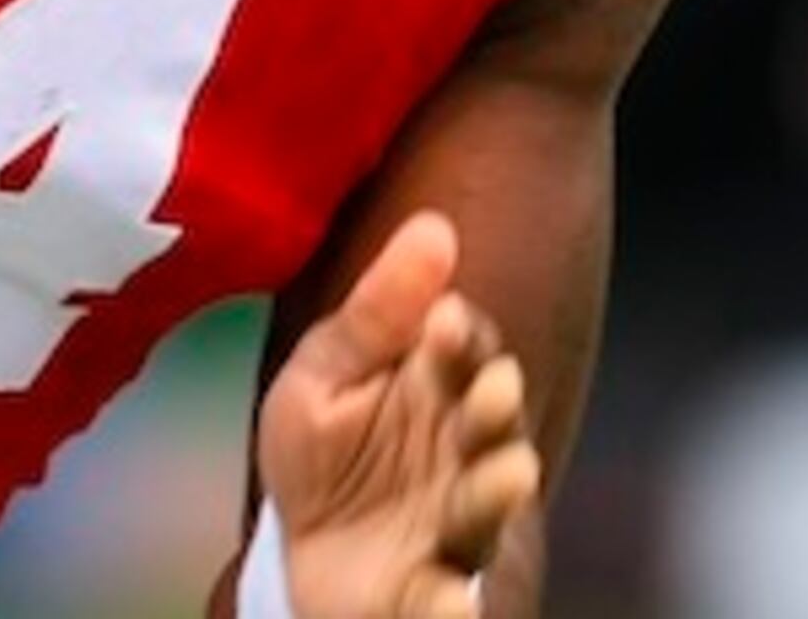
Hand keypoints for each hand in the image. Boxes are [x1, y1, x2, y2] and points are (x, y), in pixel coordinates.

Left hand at [257, 212, 541, 618]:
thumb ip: (375, 310)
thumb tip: (433, 225)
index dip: (463, 339)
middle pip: (493, 430)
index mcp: (445, 390)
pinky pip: (463, 604)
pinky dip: (464, 606)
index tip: (446, 321)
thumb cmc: (329, 454)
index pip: (470, 353)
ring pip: (489, 512)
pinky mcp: (446, 598)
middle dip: (494, 413)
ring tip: (502, 477)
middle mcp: (469, 456)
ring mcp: (464, 530)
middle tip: (488, 393)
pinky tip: (455, 599)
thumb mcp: (326, 374)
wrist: (305, 556)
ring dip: (494, 495)